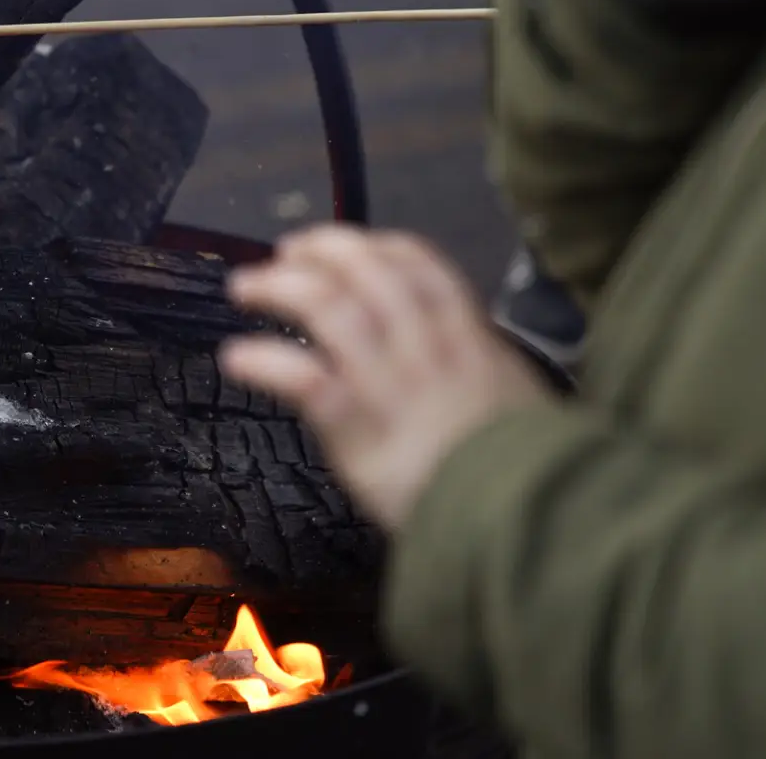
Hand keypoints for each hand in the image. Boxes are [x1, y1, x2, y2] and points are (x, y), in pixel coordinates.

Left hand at [218, 226, 551, 531]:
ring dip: (281, 289)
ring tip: (245, 288)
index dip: (376, 247)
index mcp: (469, 338)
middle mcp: (427, 349)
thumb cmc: (528, 472)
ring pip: (330, 310)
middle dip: (322, 252)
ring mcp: (390, 384)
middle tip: (285, 252)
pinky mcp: (358, 426)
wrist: (528, 519)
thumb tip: (458, 356)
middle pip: (366, 274)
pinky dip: (264, 360)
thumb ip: (479, 370)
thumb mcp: (517, 400)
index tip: (344, 245)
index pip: (422, 267)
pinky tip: (236, 357)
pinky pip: (303, 378)